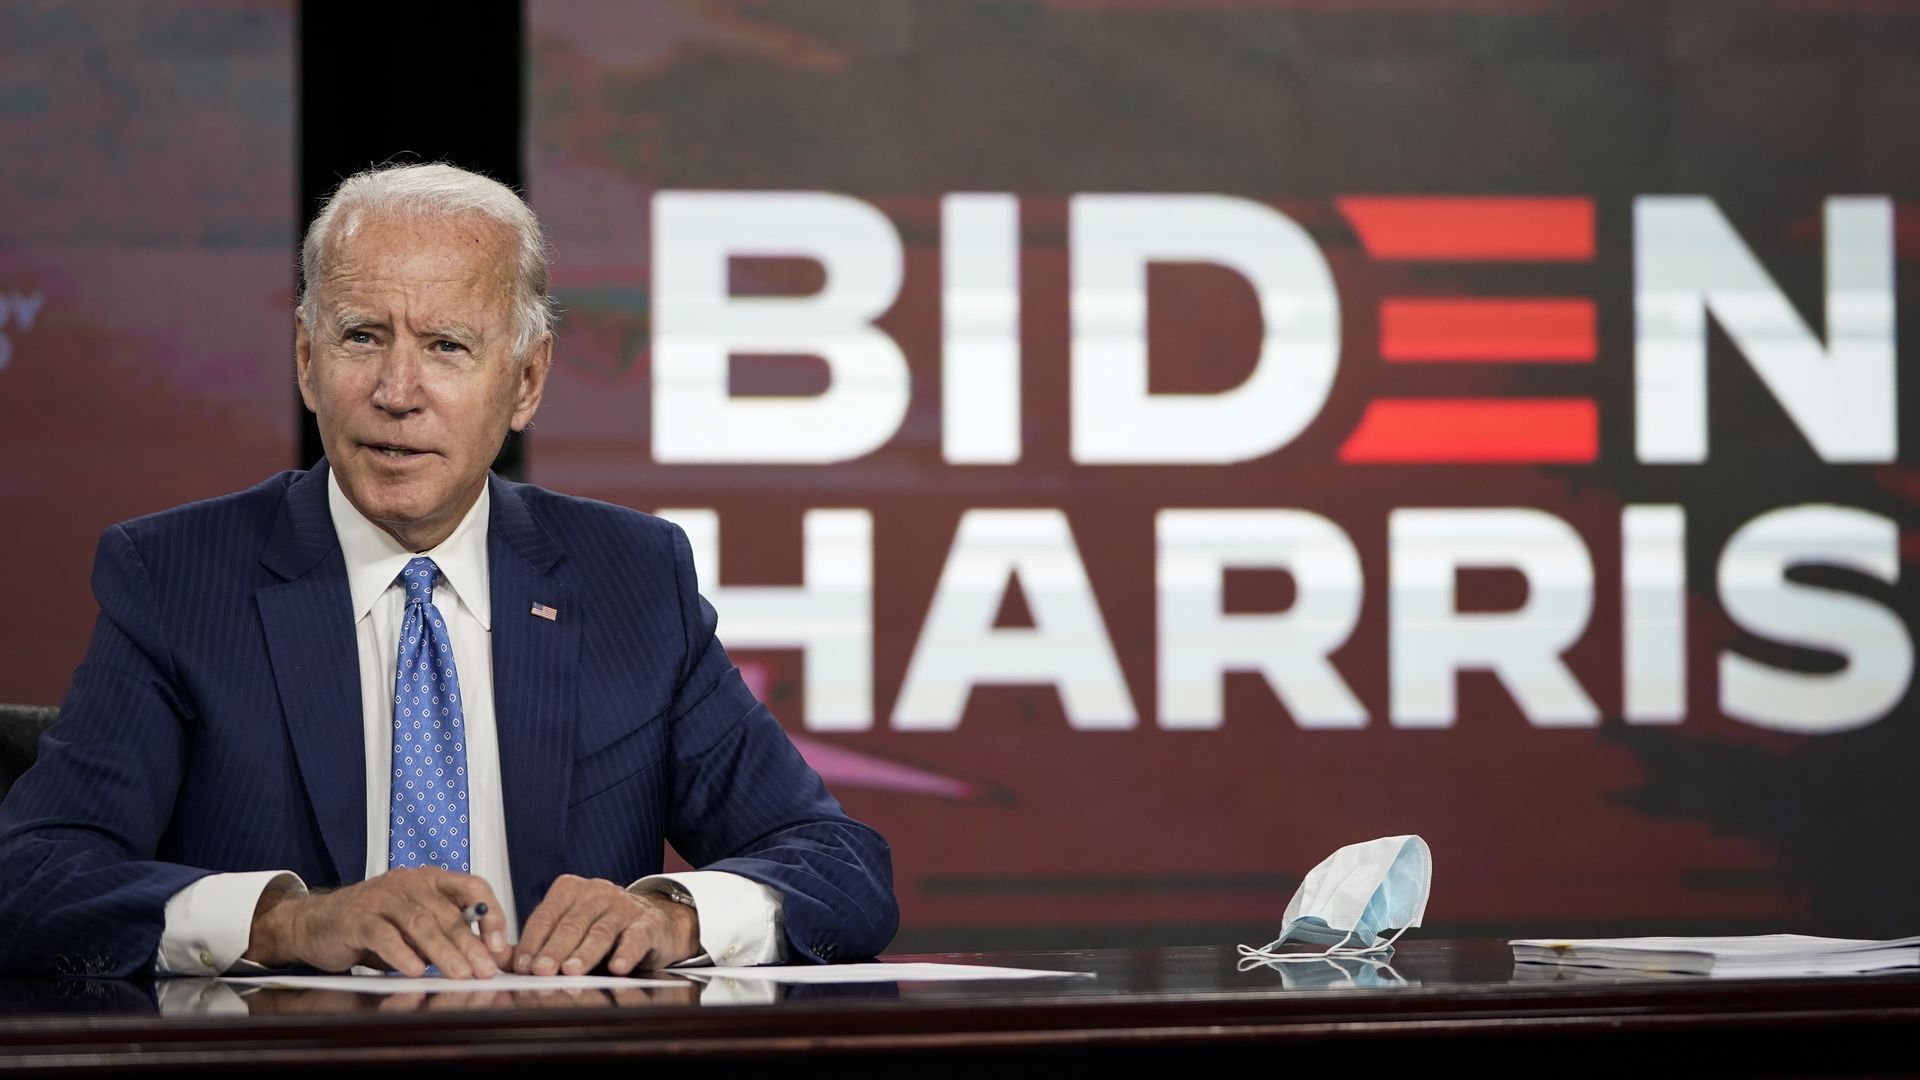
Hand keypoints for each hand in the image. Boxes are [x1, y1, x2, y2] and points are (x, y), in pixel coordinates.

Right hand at [243, 867, 511, 977]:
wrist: (316, 923)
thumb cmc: (375, 925)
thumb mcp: (419, 929)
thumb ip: (453, 937)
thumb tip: (496, 958)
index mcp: (432, 880)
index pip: (473, 887)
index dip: (491, 913)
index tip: (500, 945)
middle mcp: (410, 882)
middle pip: (448, 912)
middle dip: (470, 945)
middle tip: (486, 971)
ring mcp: (382, 897)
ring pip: (420, 923)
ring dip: (443, 952)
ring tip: (460, 975)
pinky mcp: (357, 917)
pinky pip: (384, 935)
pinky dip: (402, 954)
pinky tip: (415, 971)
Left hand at [514, 875, 699, 975]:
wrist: (655, 922)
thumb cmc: (604, 928)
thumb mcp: (569, 931)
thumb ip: (537, 944)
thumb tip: (502, 961)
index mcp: (571, 890)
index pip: (545, 915)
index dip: (532, 942)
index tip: (521, 965)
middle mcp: (597, 892)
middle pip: (570, 924)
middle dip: (553, 949)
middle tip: (540, 971)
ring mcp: (623, 907)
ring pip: (600, 932)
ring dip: (584, 953)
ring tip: (571, 971)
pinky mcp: (648, 923)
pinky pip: (635, 938)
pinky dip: (626, 953)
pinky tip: (617, 967)